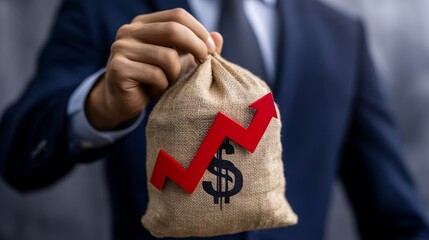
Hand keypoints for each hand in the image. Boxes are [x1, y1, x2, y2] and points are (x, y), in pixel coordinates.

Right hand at [86, 8, 222, 130]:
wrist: (122, 102)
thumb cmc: (153, 80)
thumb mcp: (179, 63)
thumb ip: (197, 49)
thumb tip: (218, 36)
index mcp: (143, 24)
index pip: (177, 15)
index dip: (198, 30)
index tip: (211, 48)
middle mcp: (129, 31)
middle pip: (173, 30)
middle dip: (196, 46)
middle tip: (205, 62)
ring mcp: (121, 49)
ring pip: (168, 57)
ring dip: (175, 74)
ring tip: (167, 82)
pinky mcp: (119, 69)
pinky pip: (156, 76)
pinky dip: (162, 86)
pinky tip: (153, 90)